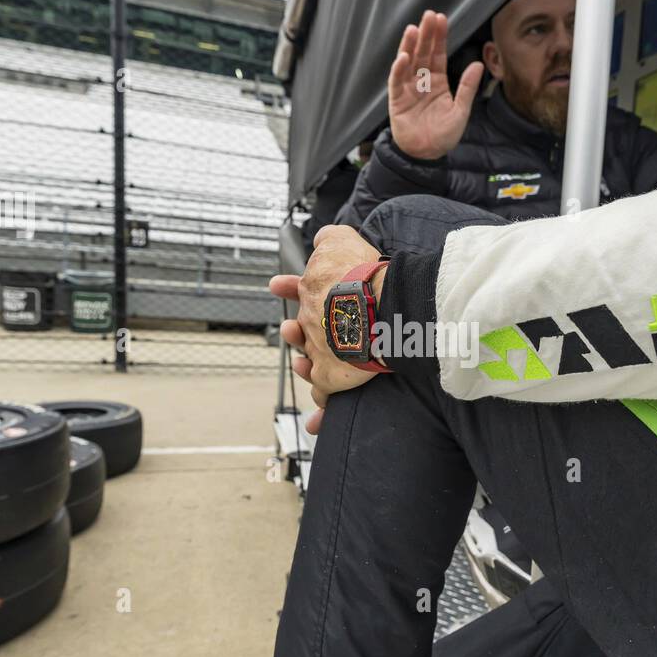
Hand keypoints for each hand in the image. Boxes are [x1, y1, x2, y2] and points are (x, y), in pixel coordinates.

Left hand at [270, 224, 386, 433]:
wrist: (381, 307)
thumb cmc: (364, 274)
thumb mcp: (344, 241)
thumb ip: (331, 237)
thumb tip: (323, 234)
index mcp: (313, 290)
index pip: (297, 288)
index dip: (287, 287)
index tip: (275, 286)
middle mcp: (311, 322)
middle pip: (300, 329)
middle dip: (294, 331)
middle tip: (289, 330)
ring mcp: (320, 351)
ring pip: (309, 363)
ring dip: (306, 366)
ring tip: (303, 366)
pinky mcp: (332, 376)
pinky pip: (323, 395)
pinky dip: (320, 409)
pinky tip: (316, 422)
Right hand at [388, 10, 483, 160]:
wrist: (426, 156)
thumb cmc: (443, 136)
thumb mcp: (461, 111)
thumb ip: (467, 88)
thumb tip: (478, 64)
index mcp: (438, 82)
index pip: (438, 55)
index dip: (439, 38)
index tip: (441, 19)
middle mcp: (422, 82)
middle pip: (423, 53)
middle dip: (426, 34)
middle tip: (429, 15)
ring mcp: (408, 89)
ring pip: (408, 63)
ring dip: (410, 46)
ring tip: (414, 29)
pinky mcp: (397, 101)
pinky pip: (396, 82)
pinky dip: (399, 70)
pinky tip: (403, 57)